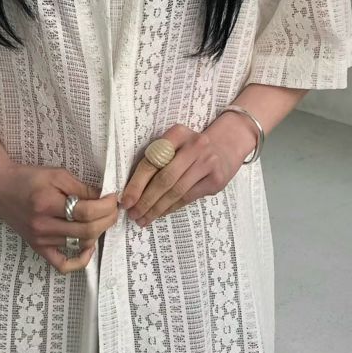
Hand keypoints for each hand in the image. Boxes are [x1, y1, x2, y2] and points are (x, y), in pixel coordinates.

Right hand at [0, 163, 118, 273]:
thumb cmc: (28, 178)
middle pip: (87, 230)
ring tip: (101, 218)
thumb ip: (81, 188)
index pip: (86, 212)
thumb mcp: (57, 175)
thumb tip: (103, 198)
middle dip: (108, 219)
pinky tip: (89, 248)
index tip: (114, 198)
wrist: (0, 188)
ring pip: (80, 243)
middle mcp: (43, 226)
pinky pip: (62, 264)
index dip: (106, 206)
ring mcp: (41, 239)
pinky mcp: (38, 247)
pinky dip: (79, 261)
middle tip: (114, 208)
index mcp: (47, 204)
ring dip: (98, 232)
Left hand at [119, 118, 253, 227]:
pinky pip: (188, 197)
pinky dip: (171, 207)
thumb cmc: (191, 148)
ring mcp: (208, 162)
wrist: (226, 146)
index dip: (136, 184)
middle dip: (146, 200)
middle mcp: (194, 146)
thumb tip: (131, 191)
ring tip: (144, 218)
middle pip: (164, 178)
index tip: (125, 201)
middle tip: (133, 214)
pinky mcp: (216, 179)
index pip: (152, 162)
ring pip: (176, 191)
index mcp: (177, 134)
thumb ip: (156, 160)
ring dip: (157, 208)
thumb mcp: (175, 144)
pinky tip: (161, 213)